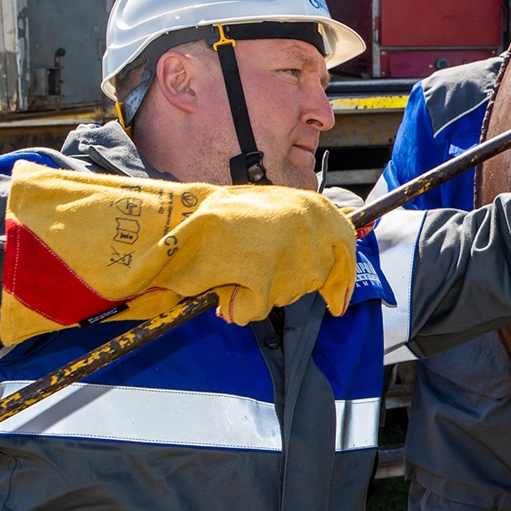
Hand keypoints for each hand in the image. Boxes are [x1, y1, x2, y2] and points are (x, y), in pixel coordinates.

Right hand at [0, 163, 356, 343]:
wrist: (167, 223)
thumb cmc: (209, 223)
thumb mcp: (262, 217)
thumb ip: (295, 232)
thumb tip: (330, 258)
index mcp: (303, 202)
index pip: (343, 244)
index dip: (341, 278)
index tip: (339, 302)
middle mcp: (300, 218)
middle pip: (314, 276)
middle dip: (287, 286)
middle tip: (250, 275)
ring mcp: (283, 243)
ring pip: (286, 294)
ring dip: (258, 293)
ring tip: (230, 269)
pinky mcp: (260, 268)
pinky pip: (259, 307)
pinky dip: (239, 304)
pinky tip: (223, 284)